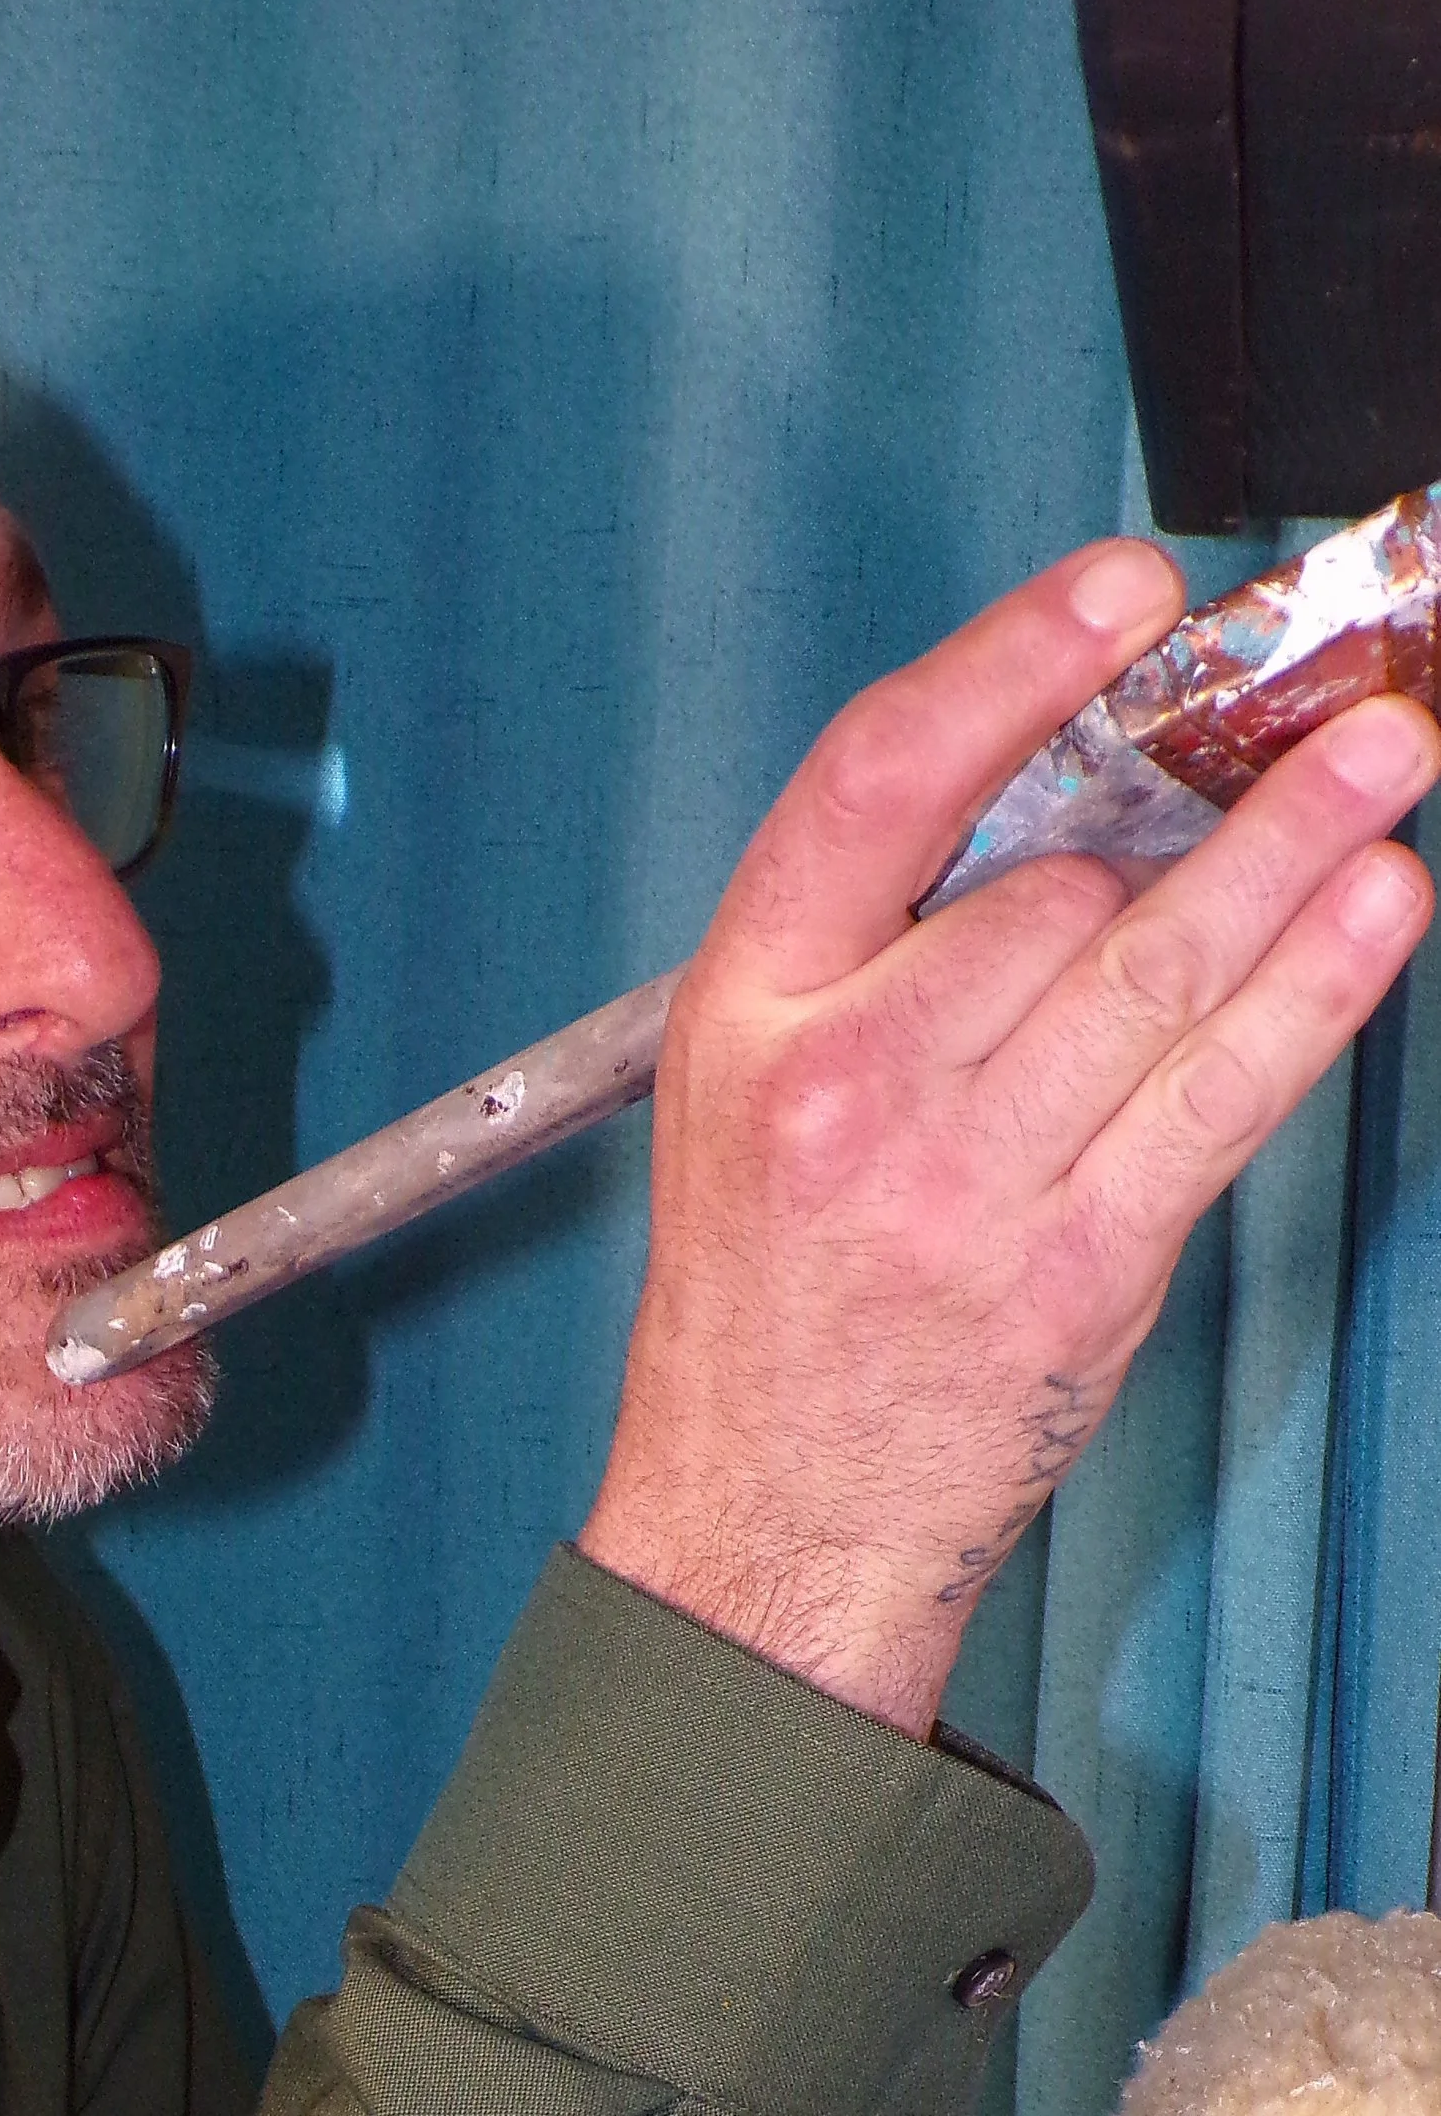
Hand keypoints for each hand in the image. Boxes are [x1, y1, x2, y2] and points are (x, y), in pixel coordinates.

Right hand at [581, 536, 1440, 1731]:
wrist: (767, 1520)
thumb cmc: (760, 1309)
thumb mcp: (739, 1093)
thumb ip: (873, 955)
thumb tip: (1065, 818)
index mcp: (749, 1016)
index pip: (880, 783)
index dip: (1013, 663)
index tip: (1120, 595)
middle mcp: (850, 1088)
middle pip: (1052, 882)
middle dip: (1177, 810)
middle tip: (1290, 716)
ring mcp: (966, 1182)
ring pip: (1160, 968)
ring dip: (1296, 847)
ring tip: (1382, 755)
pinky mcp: (1076, 1263)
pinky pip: (1222, 1094)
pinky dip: (1314, 990)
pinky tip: (1373, 909)